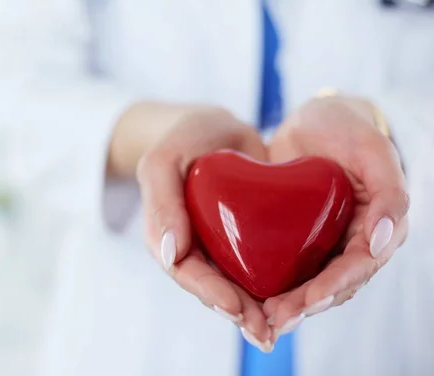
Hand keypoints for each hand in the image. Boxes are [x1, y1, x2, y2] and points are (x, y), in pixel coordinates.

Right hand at [116, 103, 272, 351]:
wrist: (214, 128)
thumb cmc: (183, 138)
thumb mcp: (164, 159)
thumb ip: (161, 201)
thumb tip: (170, 255)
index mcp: (165, 234)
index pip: (184, 272)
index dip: (209, 293)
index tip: (236, 307)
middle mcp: (191, 247)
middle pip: (212, 288)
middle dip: (239, 313)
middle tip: (267, 332)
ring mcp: (217, 246)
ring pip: (236, 284)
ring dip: (258, 310)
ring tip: (284, 327)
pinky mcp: (243, 239)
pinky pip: (257, 266)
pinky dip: (275, 285)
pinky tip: (299, 298)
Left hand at [264, 95, 408, 340]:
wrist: (317, 119)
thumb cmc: (349, 128)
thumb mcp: (372, 149)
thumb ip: (389, 191)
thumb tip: (383, 240)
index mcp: (379, 226)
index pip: (358, 266)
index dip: (333, 286)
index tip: (306, 301)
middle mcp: (354, 241)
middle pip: (333, 284)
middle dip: (305, 305)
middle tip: (274, 320)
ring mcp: (327, 241)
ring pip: (311, 282)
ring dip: (289, 303)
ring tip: (261, 318)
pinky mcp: (300, 237)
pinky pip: (290, 266)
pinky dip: (274, 282)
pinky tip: (250, 295)